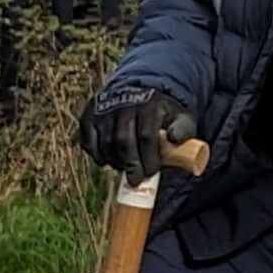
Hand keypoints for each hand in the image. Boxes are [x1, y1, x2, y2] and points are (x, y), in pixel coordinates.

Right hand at [76, 87, 195, 179]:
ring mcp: (104, 109)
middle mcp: (124, 105)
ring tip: (125, 169)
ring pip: (105, 142)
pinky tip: (106, 161)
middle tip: (136, 180)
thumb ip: (183, 129)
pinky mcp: (89, 115)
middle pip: (123, 141)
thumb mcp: (181, 116)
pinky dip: (96, 154)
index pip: (146, 136)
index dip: (148, 158)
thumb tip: (174, 138)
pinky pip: (88, 140)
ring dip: (115, 161)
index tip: (151, 173)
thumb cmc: (161, 113)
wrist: (138, 91)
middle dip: (131, 165)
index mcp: (149, 105)